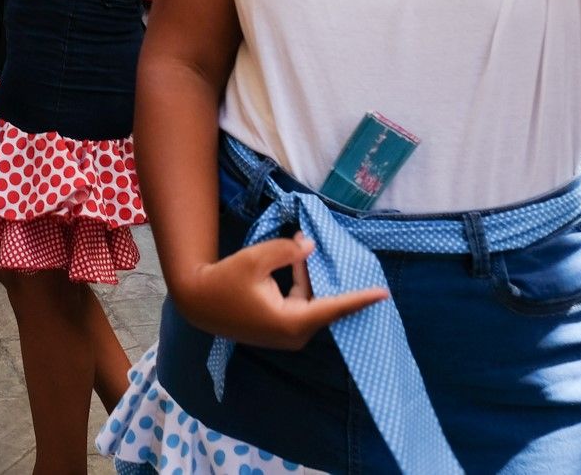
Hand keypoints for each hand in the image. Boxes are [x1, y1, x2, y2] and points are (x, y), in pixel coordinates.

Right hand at [172, 235, 388, 352]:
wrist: (197, 302)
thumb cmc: (224, 282)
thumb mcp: (254, 259)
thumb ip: (286, 251)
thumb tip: (309, 247)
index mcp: (291, 322)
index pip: (334, 308)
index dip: (359, 299)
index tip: (383, 293)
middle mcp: (294, 334)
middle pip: (322, 302)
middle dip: (325, 273)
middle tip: (323, 244)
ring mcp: (287, 335)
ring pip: (311, 301)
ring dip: (309, 276)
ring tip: (302, 245)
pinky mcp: (279, 330)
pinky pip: (300, 305)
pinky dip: (300, 284)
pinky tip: (296, 261)